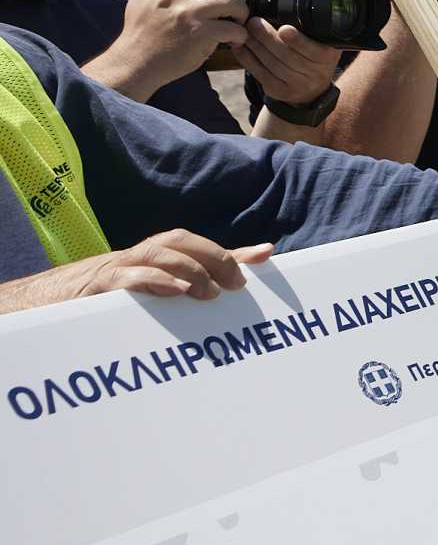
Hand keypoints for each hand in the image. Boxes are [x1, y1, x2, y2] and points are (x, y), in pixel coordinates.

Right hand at [67, 231, 272, 301]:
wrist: (64, 304)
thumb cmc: (130, 292)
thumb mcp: (173, 281)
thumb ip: (217, 265)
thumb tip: (266, 250)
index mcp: (158, 252)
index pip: (194, 243)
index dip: (225, 253)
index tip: (250, 274)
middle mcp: (140, 254)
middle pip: (177, 241)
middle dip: (210, 258)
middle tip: (234, 286)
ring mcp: (119, 268)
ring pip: (155, 255)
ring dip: (187, 270)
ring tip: (209, 292)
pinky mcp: (102, 288)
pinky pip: (127, 278)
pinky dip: (154, 281)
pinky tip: (176, 291)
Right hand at [93, 0, 249, 98]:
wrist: (133, 64)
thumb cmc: (140, 36)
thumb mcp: (142, 2)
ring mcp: (186, 13)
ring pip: (231, 1)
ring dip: (242, 10)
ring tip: (239, 20)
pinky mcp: (199, 33)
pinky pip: (233, 28)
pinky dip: (240, 34)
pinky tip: (236, 38)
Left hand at [237, 19, 338, 105]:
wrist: (312, 89)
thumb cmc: (312, 57)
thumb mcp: (322, 43)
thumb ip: (311, 30)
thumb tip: (287, 7)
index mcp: (328, 57)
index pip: (313, 50)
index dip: (297, 40)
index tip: (284, 29)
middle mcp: (316, 74)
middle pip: (287, 56)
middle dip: (267, 38)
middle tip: (253, 22)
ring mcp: (297, 85)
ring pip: (271, 64)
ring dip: (254, 46)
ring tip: (244, 31)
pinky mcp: (279, 91)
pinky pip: (260, 73)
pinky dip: (247, 59)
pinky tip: (240, 47)